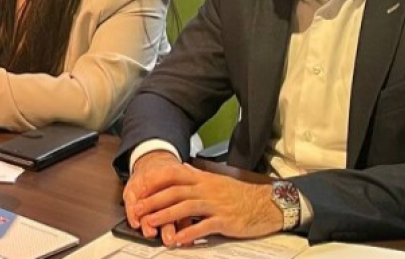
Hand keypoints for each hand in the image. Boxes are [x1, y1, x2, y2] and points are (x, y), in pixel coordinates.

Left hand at [125, 157, 281, 246]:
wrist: (267, 204)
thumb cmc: (238, 194)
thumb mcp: (215, 180)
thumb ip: (195, 174)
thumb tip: (178, 165)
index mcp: (203, 179)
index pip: (173, 175)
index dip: (155, 182)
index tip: (139, 189)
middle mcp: (207, 189)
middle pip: (175, 192)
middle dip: (153, 201)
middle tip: (137, 210)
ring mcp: (216, 205)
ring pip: (185, 208)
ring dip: (165, 216)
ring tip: (150, 224)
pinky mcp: (225, 221)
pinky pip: (204, 227)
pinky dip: (189, 233)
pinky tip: (177, 239)